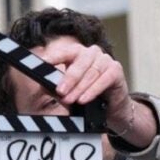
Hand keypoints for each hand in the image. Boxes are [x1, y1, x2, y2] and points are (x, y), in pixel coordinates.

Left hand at [41, 40, 156, 145]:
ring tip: (70, 100)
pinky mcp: (116, 70)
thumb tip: (43, 86)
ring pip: (91, 72)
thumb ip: (59, 87)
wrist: (111, 107)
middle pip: (79, 62)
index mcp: (77, 54)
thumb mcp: (70, 91)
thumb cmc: (88, 95)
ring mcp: (105, 60)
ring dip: (79, 88)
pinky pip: (104, 79)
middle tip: (60, 92)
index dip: (54, 56)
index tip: (44, 61)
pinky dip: (93, 90)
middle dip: (68, 79)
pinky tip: (84, 99)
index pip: (65, 52)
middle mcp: (91, 53)